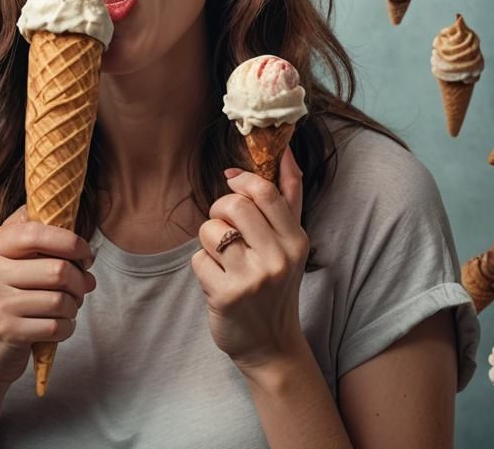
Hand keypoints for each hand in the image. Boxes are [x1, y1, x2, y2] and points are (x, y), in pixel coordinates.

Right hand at [0, 204, 97, 389]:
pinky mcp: (6, 331)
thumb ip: (27, 234)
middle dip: (80, 281)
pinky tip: (59, 327)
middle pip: (57, 269)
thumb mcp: (2, 264)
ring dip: (74, 306)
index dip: (71, 241)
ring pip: (60, 299)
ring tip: (68, 308)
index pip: (37, 231)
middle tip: (82, 287)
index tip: (85, 254)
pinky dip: (66, 328)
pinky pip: (55, 326)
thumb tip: (72, 224)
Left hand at [190, 146, 308, 374]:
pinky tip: (218, 282)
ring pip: (210, 229)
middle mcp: (278, 258)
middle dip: (220, 208)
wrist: (270, 345)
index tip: (232, 180)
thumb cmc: (277, 283)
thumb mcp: (292, 242)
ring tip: (224, 259)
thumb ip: (289, 195)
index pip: (265, 191)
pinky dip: (203, 267)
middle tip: (226, 226)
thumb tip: (285, 148)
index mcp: (295, 240)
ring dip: (209, 240)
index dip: (242, 180)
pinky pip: (198, 259)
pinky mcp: (226, 296)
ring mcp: (252, 279)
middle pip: (233, 204)